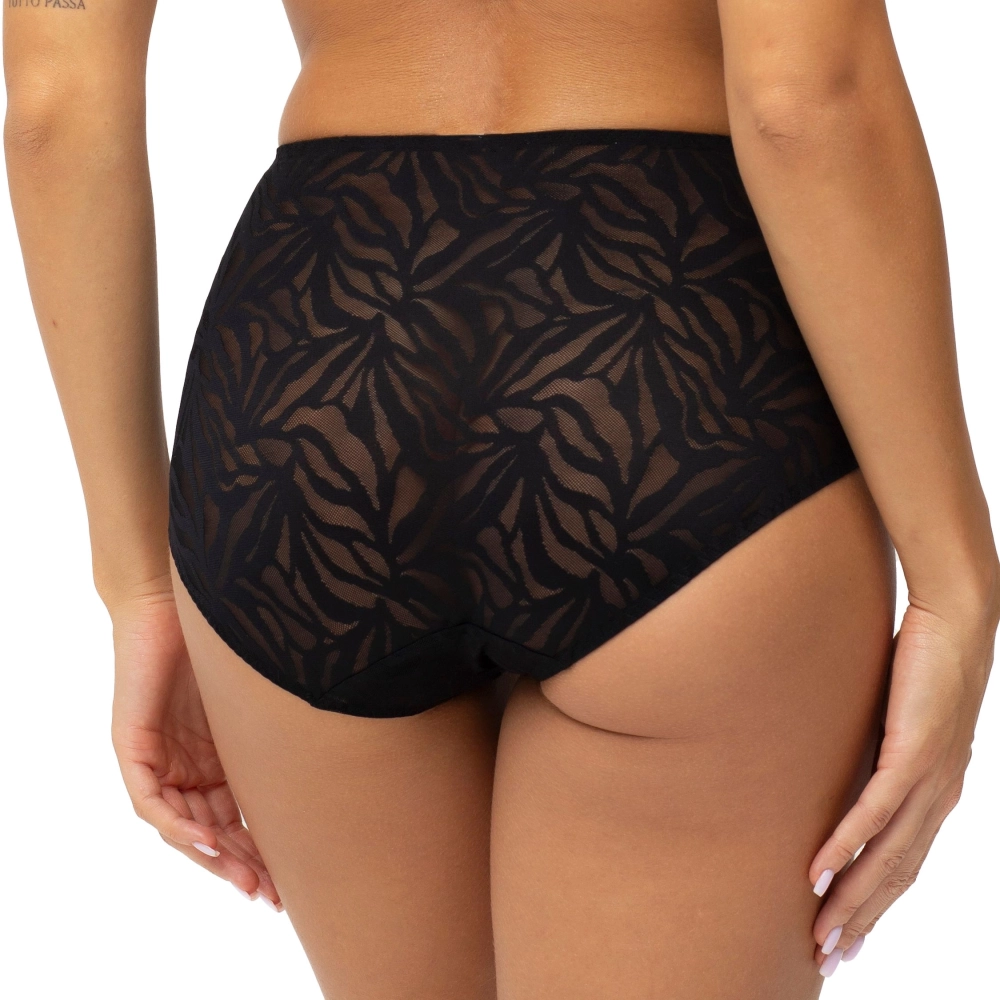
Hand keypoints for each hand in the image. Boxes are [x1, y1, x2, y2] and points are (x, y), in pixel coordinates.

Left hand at [108, 583, 282, 909]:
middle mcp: (190, 766)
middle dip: (245, 866)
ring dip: (215, 858)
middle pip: (214, 832)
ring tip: (250, 881)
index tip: (295, 878)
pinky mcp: (135, 747)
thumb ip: (289, 722)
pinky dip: (179, 826)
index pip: (241, 818)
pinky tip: (209, 843)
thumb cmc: (230, 633)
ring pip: (184, 826)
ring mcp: (160, 760)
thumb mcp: (266, 692)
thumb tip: (356, 730)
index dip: (267, 849)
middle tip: (277, 895)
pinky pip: (151, 802)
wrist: (182, 594)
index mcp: (221, 758)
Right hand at [807, 592, 997, 975]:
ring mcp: (930, 779)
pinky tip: (821, 870)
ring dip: (852, 899)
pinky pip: (877, 810)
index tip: (848, 937)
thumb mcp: (900, 721)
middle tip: (826, 957)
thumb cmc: (927, 665)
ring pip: (888, 856)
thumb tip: (848, 768)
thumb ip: (881, 752)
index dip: (875, 907)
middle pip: (896, 875)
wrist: (958, 622)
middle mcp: (939, 798)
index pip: (904, 865)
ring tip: (821, 931)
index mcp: (937, 794)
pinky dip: (847, 846)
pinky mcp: (913, 753)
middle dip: (860, 921)